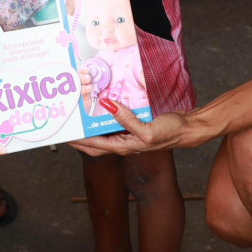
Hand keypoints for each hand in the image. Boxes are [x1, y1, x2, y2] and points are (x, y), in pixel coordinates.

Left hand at [70, 100, 192, 156]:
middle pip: (95, 141)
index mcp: (123, 146)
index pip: (94, 146)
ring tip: (79, 113)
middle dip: (79, 135)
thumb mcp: (147, 129)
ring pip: (104, 130)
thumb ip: (126, 119)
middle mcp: (123, 142)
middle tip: (67, 123)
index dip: (77, 141)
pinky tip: (102, 105)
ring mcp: (129, 134)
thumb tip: (106, 105)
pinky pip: (116, 120)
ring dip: (92, 123)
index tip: (64, 135)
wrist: (188, 129)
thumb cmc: (170, 132)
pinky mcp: (135, 124)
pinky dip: (106, 114)